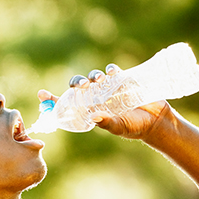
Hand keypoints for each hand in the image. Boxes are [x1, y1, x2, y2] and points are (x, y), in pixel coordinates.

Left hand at [37, 63, 170, 139]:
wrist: (157, 121)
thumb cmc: (135, 128)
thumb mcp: (120, 127)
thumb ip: (108, 123)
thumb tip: (95, 116)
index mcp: (90, 110)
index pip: (67, 103)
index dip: (53, 98)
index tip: (41, 94)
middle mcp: (97, 98)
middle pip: (78, 86)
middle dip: (76, 83)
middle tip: (81, 86)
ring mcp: (109, 88)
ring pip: (93, 77)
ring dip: (92, 76)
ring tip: (98, 80)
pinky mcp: (123, 80)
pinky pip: (112, 71)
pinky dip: (110, 70)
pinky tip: (111, 72)